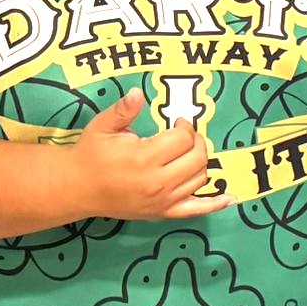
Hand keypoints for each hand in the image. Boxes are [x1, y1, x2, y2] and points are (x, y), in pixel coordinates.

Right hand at [68, 88, 235, 219]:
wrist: (76, 188)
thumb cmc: (91, 155)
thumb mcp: (103, 127)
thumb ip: (124, 109)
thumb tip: (139, 92)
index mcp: (143, 158)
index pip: (183, 139)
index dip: (185, 126)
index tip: (177, 122)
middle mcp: (157, 182)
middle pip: (197, 158)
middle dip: (196, 142)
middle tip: (184, 136)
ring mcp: (162, 200)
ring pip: (200, 178)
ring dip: (200, 162)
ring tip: (187, 153)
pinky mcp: (162, 213)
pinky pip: (195, 210)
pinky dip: (215, 204)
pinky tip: (230, 198)